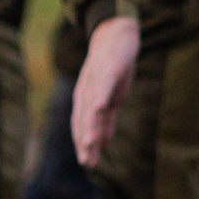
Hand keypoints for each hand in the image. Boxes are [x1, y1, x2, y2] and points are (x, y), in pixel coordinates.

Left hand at [72, 15, 141, 168]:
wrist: (115, 34)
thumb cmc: (112, 66)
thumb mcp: (110, 95)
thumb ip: (106, 118)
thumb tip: (103, 142)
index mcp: (86, 99)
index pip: (82, 125)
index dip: (84, 144)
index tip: (87, 164)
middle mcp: (86, 91)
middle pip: (84, 120)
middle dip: (85, 141)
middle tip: (87, 162)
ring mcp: (97, 80)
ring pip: (92, 106)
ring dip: (91, 125)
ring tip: (91, 144)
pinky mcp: (110, 67)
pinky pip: (104, 84)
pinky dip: (101, 96)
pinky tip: (101, 108)